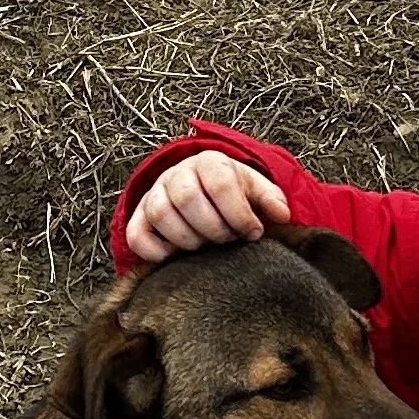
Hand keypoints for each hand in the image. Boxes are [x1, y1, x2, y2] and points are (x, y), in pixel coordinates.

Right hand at [122, 149, 291, 263]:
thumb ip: (271, 199)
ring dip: (188, 240)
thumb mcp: (255, 189)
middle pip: (188, 199)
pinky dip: (156, 252)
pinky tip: (177, 256)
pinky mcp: (138, 218)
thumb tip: (282, 214)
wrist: (199, 188)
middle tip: (228, 240)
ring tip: (206, 246)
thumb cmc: (231, 192)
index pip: (220, 184)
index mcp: (209, 162)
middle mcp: (177, 174)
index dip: (239, 214)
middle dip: (214, 229)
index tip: (253, 232)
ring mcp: (154, 195)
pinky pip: (137, 236)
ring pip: (161, 215)